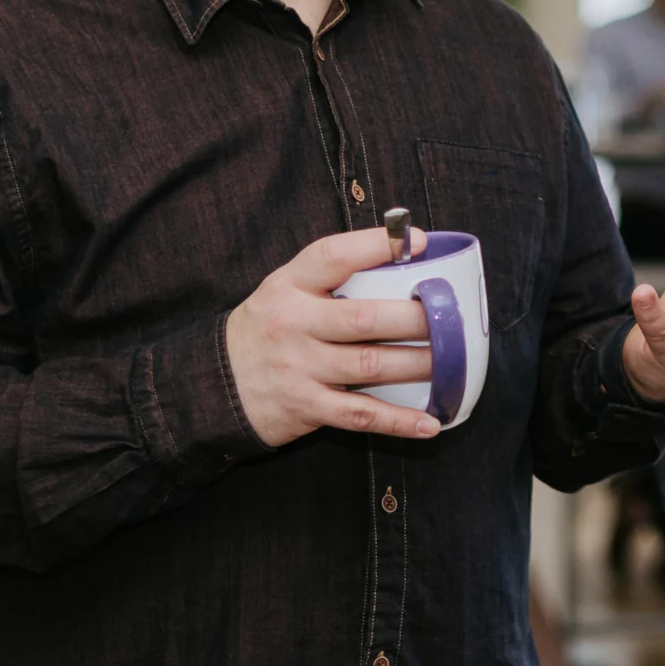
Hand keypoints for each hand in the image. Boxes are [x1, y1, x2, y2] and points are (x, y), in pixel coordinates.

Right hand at [225, 225, 442, 447]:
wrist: (211, 385)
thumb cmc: (266, 329)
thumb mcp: (284, 289)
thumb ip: (331, 276)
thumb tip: (401, 255)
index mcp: (289, 285)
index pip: (333, 256)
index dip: (375, 245)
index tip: (415, 242)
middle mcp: (293, 323)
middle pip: (365, 318)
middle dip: (414, 318)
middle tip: (449, 317)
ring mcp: (299, 367)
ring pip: (370, 366)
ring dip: (418, 365)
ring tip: (453, 362)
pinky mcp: (305, 407)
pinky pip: (360, 415)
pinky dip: (398, 421)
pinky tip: (430, 423)